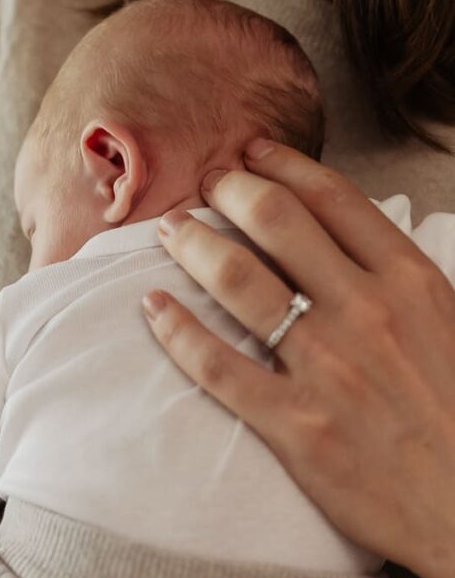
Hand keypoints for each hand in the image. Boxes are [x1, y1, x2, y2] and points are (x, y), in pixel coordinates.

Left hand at [141, 138, 454, 577]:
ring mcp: (326, 368)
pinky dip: (177, 331)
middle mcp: (365, 312)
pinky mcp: (294, 424)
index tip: (253, 153)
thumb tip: (353, 240)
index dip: (283, 165)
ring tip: (171, 231)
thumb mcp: (454, 325)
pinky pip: (218, 366)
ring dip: (193, 245)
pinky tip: (153, 308)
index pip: (334, 198)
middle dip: (229, 191)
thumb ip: (403, 280)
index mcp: (411, 282)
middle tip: (206, 185)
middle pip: (275, 222)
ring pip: (237, 281)